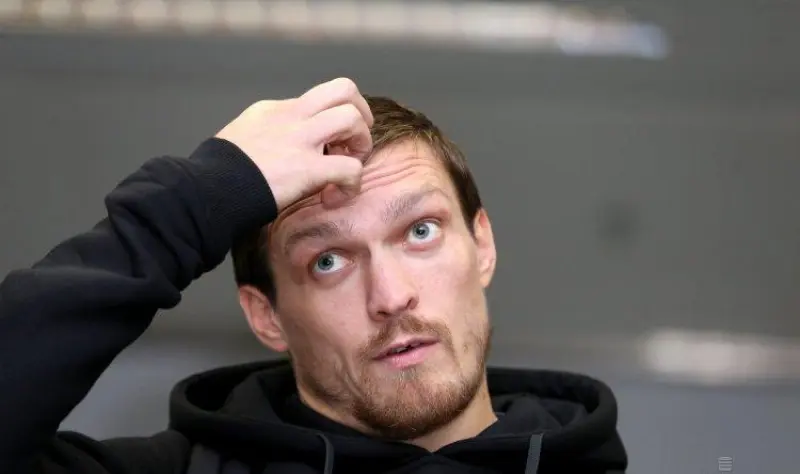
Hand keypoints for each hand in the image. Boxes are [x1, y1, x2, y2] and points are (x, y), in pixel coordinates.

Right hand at [215, 77, 373, 210]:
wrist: (204, 192)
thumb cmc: (217, 176)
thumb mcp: (240, 139)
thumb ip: (264, 137)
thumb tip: (276, 152)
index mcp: (274, 111)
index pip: (318, 101)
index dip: (331, 123)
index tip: (326, 149)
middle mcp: (290, 117)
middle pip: (344, 90)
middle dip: (360, 117)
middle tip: (352, 146)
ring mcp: (299, 140)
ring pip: (352, 118)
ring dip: (361, 145)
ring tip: (348, 168)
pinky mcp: (306, 168)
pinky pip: (350, 168)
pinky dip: (352, 184)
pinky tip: (335, 197)